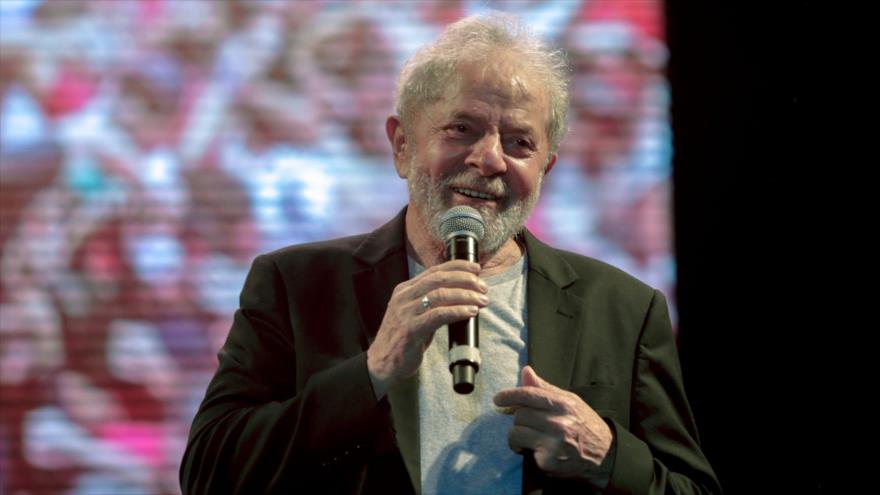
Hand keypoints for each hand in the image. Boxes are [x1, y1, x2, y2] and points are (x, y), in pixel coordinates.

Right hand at [366, 260, 488, 399]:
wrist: (381, 363)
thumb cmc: (402, 340)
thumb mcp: (415, 314)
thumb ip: (431, 303)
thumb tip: (461, 295)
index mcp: (405, 290)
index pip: (434, 271)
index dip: (458, 267)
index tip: (476, 269)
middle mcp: (404, 297)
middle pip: (439, 279)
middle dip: (465, 280)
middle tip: (483, 287)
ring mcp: (405, 313)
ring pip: (440, 295)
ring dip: (465, 296)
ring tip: (481, 301)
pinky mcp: (410, 329)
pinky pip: (437, 315)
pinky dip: (457, 311)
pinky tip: (470, 312)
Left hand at [493, 366, 613, 480]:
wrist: (605, 455)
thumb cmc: (584, 425)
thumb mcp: (570, 402)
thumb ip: (545, 388)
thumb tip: (526, 371)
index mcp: (563, 404)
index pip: (528, 394)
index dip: (509, 395)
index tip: (498, 399)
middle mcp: (559, 422)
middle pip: (520, 415)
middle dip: (519, 419)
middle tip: (527, 424)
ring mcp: (553, 443)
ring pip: (516, 433)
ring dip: (517, 436)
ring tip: (527, 438)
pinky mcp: (548, 461)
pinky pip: (524, 450)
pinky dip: (526, 451)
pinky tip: (538, 450)